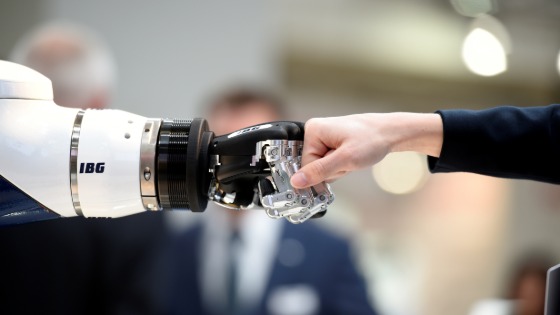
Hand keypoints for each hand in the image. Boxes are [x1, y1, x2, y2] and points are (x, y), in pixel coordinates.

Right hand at [290, 113, 442, 188]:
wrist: (390, 133)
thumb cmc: (372, 140)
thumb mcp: (345, 160)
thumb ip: (319, 171)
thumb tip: (295, 181)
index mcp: (312, 130)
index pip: (305, 165)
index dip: (323, 172)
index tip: (341, 166)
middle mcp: (314, 132)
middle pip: (313, 166)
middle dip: (332, 170)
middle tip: (348, 161)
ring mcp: (322, 137)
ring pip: (322, 167)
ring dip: (338, 169)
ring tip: (351, 157)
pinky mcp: (329, 143)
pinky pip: (328, 163)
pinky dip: (341, 165)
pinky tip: (350, 157)